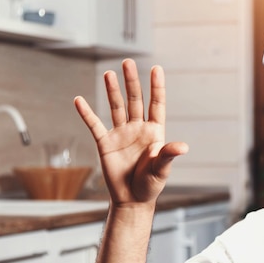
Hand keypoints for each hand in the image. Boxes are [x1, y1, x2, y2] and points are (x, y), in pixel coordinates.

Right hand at [74, 59, 187, 206]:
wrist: (132, 200)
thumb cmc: (151, 185)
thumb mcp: (162, 170)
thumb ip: (169, 155)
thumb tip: (184, 146)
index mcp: (154, 132)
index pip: (156, 105)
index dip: (157, 87)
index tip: (157, 68)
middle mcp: (138, 129)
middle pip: (135, 100)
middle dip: (132, 82)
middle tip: (127, 62)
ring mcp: (121, 134)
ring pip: (116, 107)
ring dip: (112, 91)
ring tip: (109, 74)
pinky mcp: (105, 144)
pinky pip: (95, 125)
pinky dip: (86, 113)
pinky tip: (79, 100)